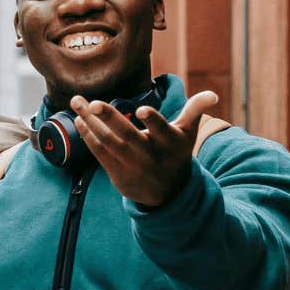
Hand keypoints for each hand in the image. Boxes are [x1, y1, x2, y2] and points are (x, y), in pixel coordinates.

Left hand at [70, 90, 219, 207]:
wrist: (167, 194)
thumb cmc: (176, 154)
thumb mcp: (188, 134)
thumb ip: (195, 111)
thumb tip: (213, 95)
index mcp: (171, 144)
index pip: (162, 131)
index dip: (153, 121)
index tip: (140, 109)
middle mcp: (151, 156)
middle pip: (128, 136)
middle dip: (110, 119)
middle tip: (93, 103)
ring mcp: (132, 166)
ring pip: (109, 142)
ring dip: (90, 122)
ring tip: (77, 102)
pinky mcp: (118, 173)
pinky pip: (100, 153)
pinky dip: (89, 137)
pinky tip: (79, 120)